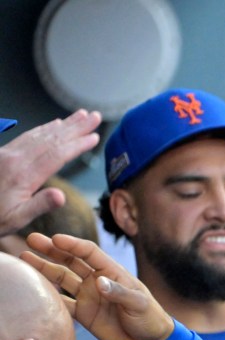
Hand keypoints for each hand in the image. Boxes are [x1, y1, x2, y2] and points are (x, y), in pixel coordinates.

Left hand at [0, 110, 101, 236]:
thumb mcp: (17, 219)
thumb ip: (39, 206)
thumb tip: (61, 196)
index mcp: (22, 175)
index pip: (56, 155)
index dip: (77, 145)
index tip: (95, 137)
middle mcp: (15, 159)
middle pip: (51, 138)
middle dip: (75, 127)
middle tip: (95, 116)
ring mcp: (7, 154)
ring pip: (40, 134)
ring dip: (63, 124)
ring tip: (81, 116)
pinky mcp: (2, 154)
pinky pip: (28, 136)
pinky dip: (44, 128)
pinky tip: (54, 124)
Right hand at [20, 232, 173, 339]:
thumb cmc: (150, 318)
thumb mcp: (139, 304)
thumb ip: (119, 292)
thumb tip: (98, 282)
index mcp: (112, 273)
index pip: (89, 253)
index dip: (72, 245)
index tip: (55, 239)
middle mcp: (97, 281)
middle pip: (70, 261)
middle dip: (51, 250)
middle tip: (31, 239)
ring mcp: (88, 296)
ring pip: (62, 278)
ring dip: (44, 268)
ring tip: (24, 257)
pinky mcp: (83, 314)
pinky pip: (62, 302)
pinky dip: (48, 296)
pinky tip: (33, 289)